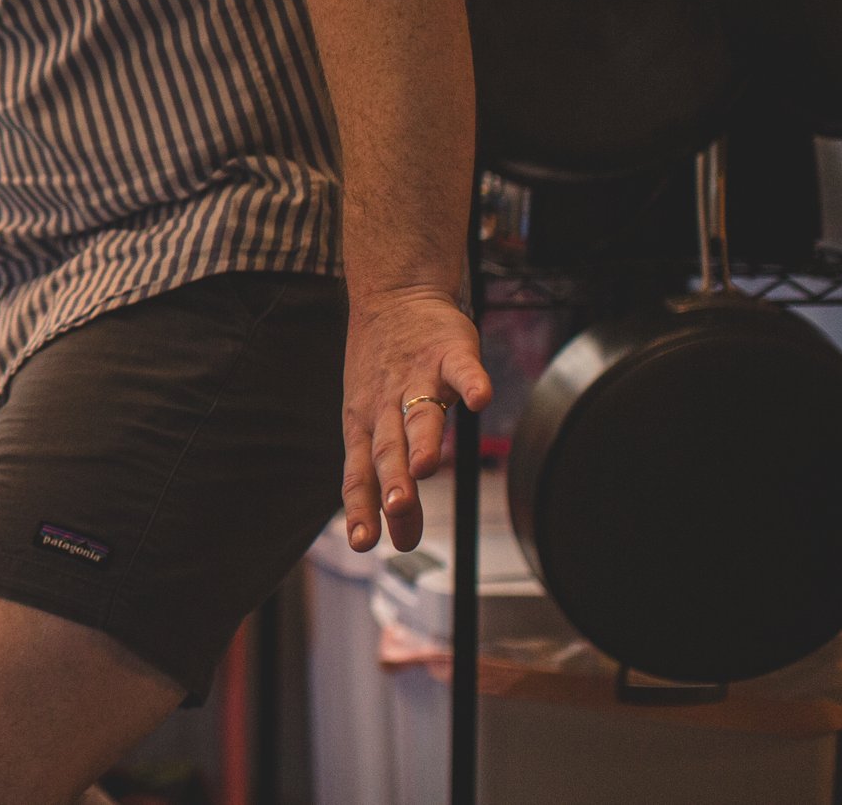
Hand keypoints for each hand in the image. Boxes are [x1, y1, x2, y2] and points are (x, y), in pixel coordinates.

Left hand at [342, 286, 493, 553]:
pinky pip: (463, 369)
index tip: (363, 543)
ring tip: (425, 466)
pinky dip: (472, 382)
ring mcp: (419, 377)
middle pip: (389, 448)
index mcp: (365, 427)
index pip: (359, 473)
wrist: (393, 298)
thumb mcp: (372, 424)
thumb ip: (385, 479)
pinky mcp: (450, 352)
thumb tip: (396, 541)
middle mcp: (387, 405)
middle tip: (397, 509)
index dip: (360, 506)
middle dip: (392, 481)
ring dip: (423, 440)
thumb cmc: (382, 373)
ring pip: (419, 412)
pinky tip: (481, 401)